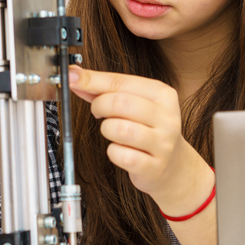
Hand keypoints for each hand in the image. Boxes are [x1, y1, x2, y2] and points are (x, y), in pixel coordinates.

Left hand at [67, 65, 208, 212]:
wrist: (173, 165)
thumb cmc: (147, 129)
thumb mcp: (133, 104)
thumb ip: (104, 90)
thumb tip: (75, 77)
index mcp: (162, 94)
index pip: (120, 81)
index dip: (91, 80)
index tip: (71, 78)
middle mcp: (166, 116)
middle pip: (120, 103)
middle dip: (99, 106)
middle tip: (98, 112)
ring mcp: (163, 143)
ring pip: (119, 129)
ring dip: (106, 129)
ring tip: (112, 132)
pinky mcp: (155, 166)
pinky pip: (121, 155)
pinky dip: (113, 152)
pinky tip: (120, 151)